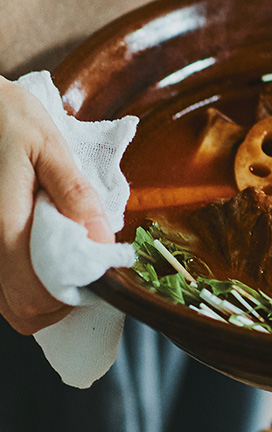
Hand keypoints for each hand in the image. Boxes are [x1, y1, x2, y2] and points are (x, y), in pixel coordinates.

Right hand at [0, 76, 113, 334]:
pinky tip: (45, 261)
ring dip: (42, 299)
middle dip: (58, 304)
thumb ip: (75, 193)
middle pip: (20, 310)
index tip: (96, 277)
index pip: (34, 293)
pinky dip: (24, 287)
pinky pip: (1, 287)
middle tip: (85, 275)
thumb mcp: (49, 146)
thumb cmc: (8, 120)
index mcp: (2, 223)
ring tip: (68, 266)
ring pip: (8, 305)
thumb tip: (101, 238)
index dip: (71, 297)